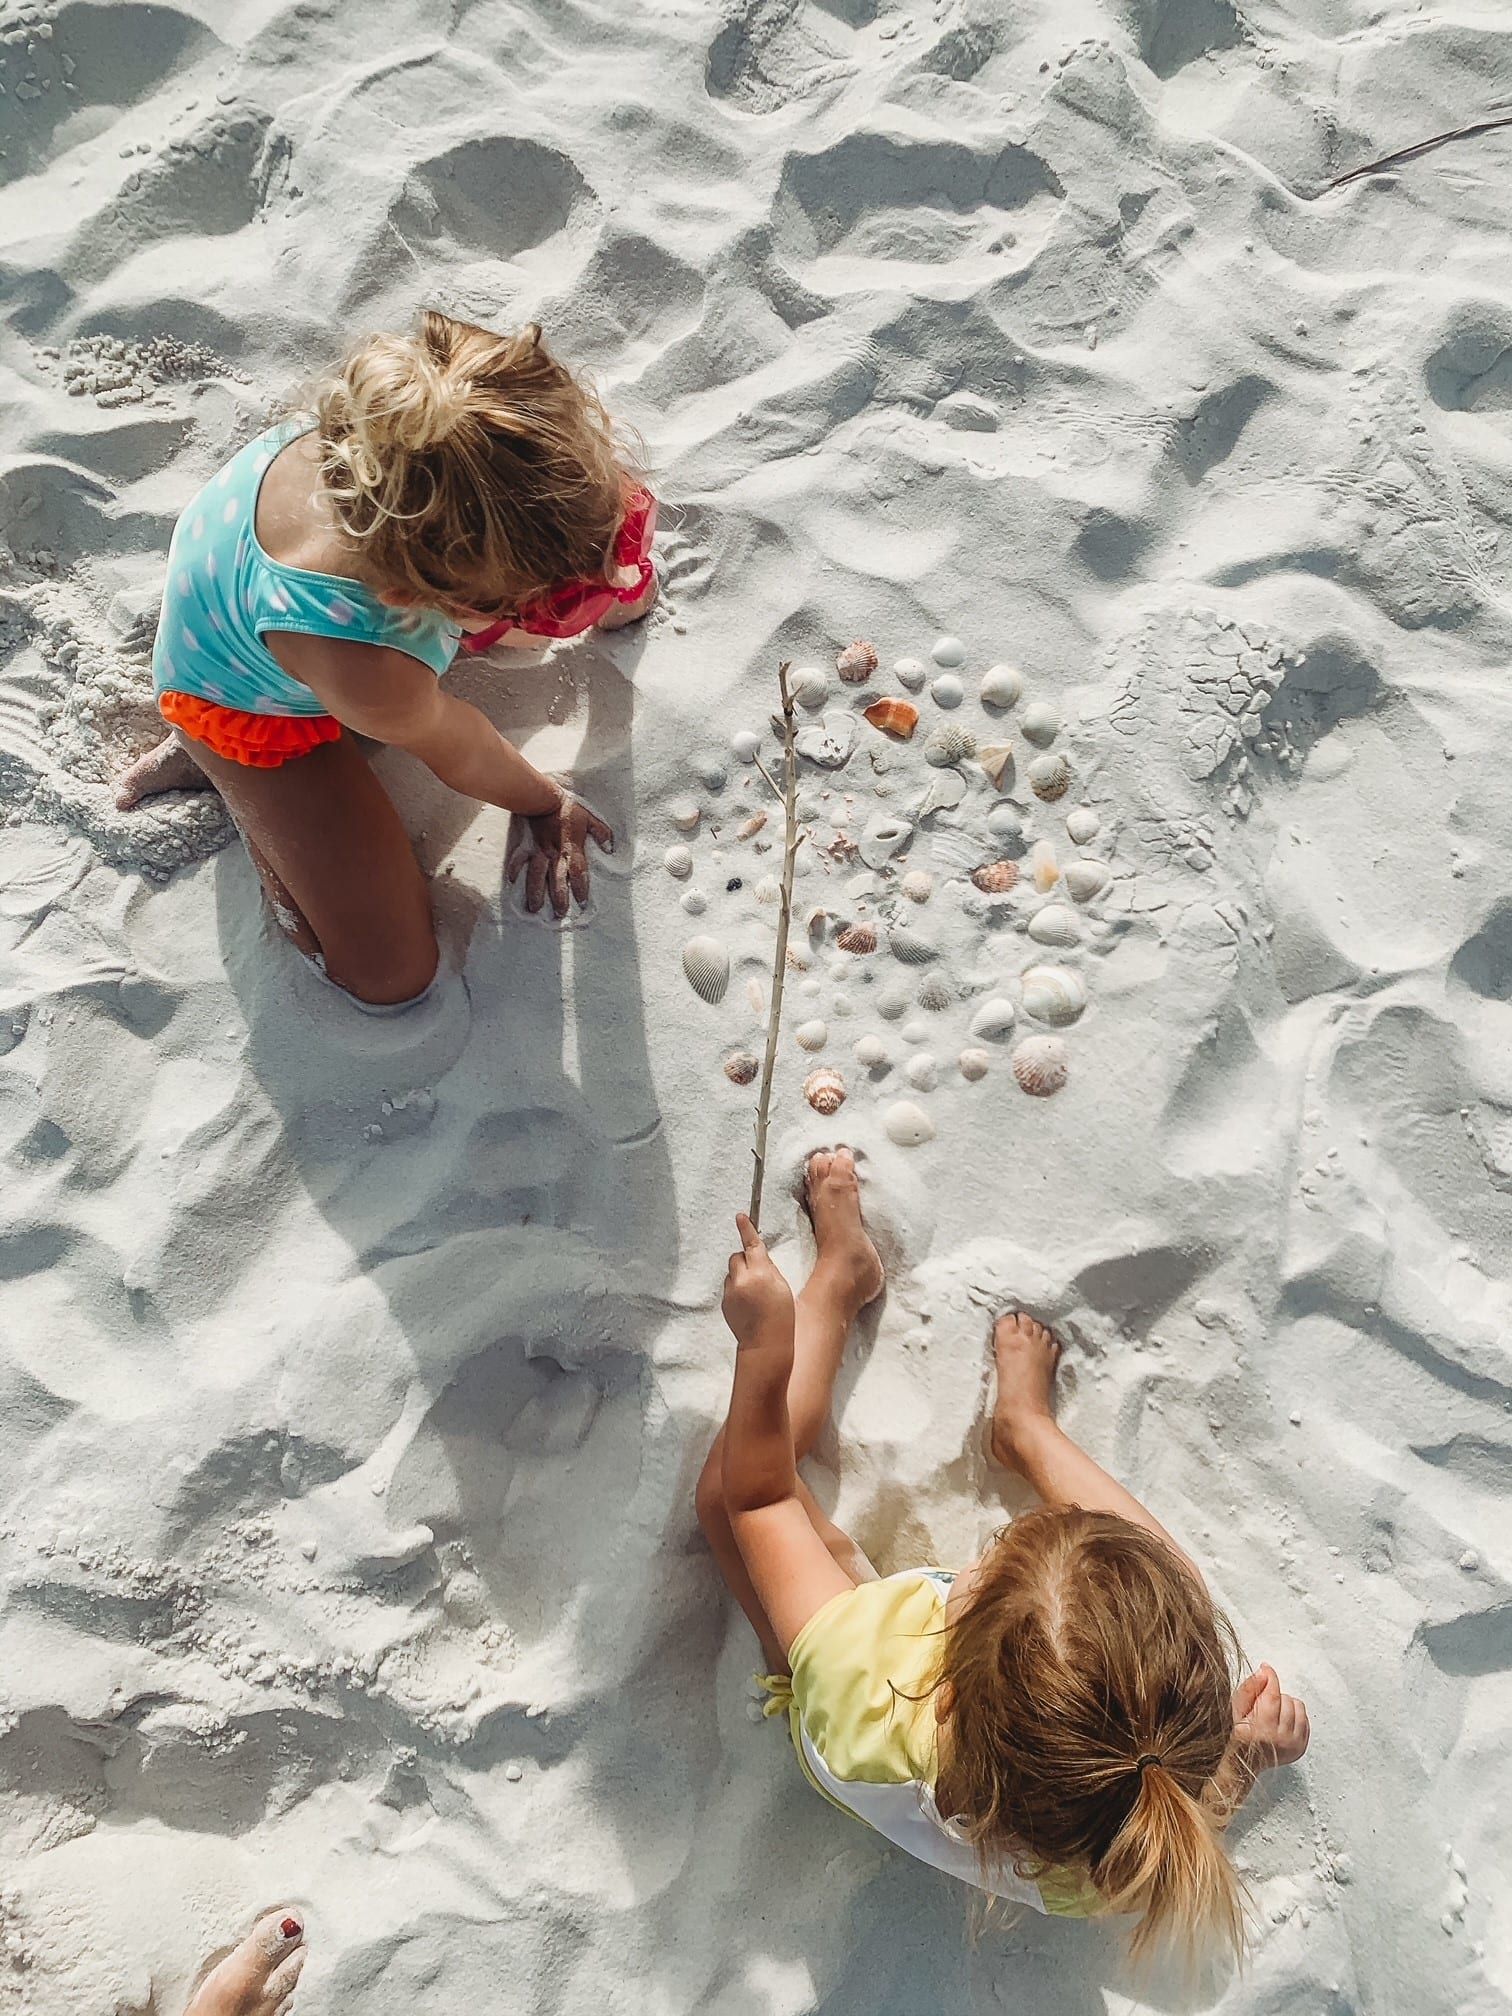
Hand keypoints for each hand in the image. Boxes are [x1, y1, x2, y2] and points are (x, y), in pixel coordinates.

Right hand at [506, 785, 613, 917]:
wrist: (544, 797)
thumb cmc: (569, 808)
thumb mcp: (590, 818)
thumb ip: (601, 833)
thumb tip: (611, 847)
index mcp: (572, 849)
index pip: (578, 872)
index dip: (580, 888)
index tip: (582, 903)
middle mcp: (555, 854)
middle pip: (556, 880)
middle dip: (558, 898)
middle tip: (559, 914)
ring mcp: (539, 851)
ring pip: (536, 875)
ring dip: (535, 892)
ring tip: (534, 908)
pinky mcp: (527, 846)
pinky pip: (519, 859)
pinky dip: (514, 870)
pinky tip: (511, 881)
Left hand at [721, 1213, 794, 1345]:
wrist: (765, 1342)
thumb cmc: (781, 1314)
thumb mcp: (781, 1285)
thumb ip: (768, 1269)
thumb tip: (757, 1258)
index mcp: (761, 1272)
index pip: (751, 1244)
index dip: (746, 1228)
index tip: (740, 1216)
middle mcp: (742, 1279)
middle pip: (738, 1257)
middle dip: (745, 1260)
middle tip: (758, 1273)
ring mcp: (731, 1291)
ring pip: (732, 1272)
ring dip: (741, 1276)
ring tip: (755, 1294)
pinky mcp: (724, 1302)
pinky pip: (730, 1287)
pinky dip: (737, 1290)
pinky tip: (748, 1304)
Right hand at [1232, 1664, 1309, 1768]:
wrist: (1245, 1762)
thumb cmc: (1237, 1734)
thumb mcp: (1235, 1708)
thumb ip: (1250, 1688)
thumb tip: (1265, 1672)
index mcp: (1261, 1730)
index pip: (1273, 1696)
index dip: (1270, 1678)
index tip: (1266, 1668)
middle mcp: (1280, 1740)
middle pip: (1286, 1699)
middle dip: (1273, 1695)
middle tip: (1261, 1704)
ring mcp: (1293, 1745)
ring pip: (1298, 1707)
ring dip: (1286, 1704)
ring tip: (1272, 1711)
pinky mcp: (1301, 1748)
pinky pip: (1306, 1719)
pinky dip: (1295, 1715)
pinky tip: (1282, 1720)